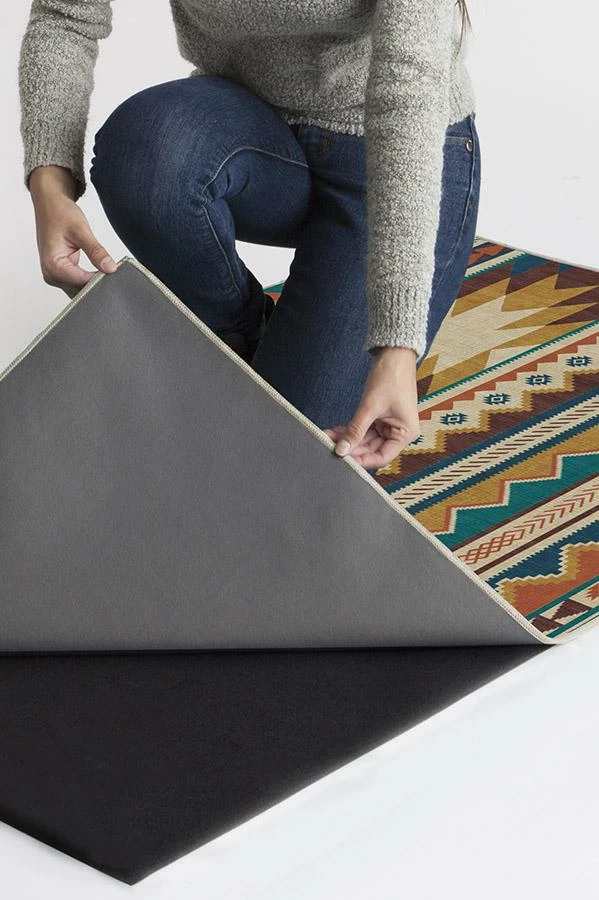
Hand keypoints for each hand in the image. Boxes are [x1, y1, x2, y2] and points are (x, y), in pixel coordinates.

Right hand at [28, 164, 116, 297]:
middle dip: (98, 282)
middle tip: (114, 271)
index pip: (82, 283)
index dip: (101, 279)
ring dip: (95, 282)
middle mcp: (51, 275)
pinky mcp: (62, 274)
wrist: (50, 204)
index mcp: (52, 266)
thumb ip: (96, 251)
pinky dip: (91, 279)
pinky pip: (79, 283)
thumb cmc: (59, 213)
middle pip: (81, 290)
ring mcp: (56, 276)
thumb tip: (111, 268)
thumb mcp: (81, 230)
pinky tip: (101, 271)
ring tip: (107, 268)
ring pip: (81, 289)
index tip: (115, 272)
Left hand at [323, 346, 420, 469]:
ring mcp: (389, 425)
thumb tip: (342, 450)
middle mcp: (399, 432)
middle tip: (330, 448)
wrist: (394, 353)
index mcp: (405, 434)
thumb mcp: (370, 407)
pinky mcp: (380, 417)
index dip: (362, 460)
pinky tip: (334, 431)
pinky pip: (363, 429)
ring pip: (365, 439)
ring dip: (347, 439)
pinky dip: (350, 429)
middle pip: (371, 449)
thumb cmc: (391, 377)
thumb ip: (356, 430)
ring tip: (327, 438)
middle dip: (350, 448)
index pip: (381, 457)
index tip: (343, 461)